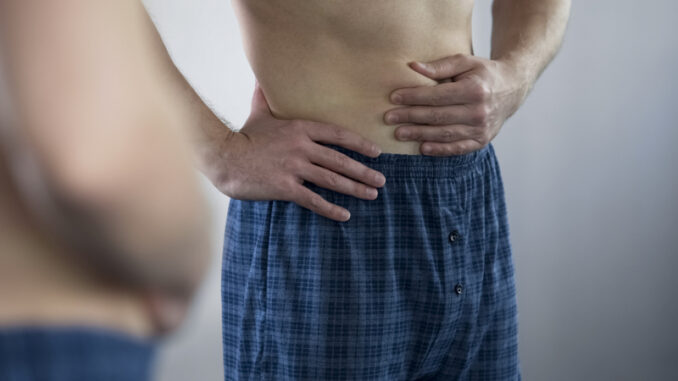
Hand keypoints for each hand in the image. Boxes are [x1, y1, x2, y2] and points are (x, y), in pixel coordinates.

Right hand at [204, 83, 385, 221]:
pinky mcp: (285, 187)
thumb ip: (265, 97)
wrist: (224, 158)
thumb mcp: (259, 113)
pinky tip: (345, 215)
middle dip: (364, 172)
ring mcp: (294, 168)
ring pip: (332, 180)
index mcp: (301, 128)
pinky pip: (313, 199)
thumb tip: (262, 79)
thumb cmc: (243, 136)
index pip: (338, 135)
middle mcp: (302, 147)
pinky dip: (331, 208)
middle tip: (381, 181)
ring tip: (372, 195)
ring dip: (355, 188)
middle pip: (341, 160)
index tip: (376, 153)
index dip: (360, 145)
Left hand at [384, 54, 528, 155]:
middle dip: (410, 117)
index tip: (393, 98)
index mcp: (475, 90)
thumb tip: (412, 67)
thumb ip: (439, 66)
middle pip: (437, 117)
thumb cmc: (483, 73)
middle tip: (389, 118)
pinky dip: (439, 150)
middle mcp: (479, 112)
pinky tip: (422, 148)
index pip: (436, 96)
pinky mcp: (482, 141)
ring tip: (398, 133)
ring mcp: (482, 129)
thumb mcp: (465, 62)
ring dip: (419, 135)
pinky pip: (457, 148)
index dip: (413, 97)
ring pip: (444, 134)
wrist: (512, 89)